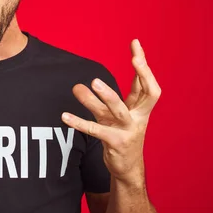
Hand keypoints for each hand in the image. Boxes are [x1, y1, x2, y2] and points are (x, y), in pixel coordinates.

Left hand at [61, 39, 160, 184]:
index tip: (135, 44)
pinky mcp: (115, 143)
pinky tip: (64, 116)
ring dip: (104, 96)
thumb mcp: (118, 115)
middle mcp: (139, 117)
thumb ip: (106, 98)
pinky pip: (96, 130)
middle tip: (134, 59)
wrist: (128, 169)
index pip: (146, 82)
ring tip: (86, 84)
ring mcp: (129, 131)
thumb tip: (85, 82)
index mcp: (141, 109)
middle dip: (142, 75)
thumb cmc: (122, 136)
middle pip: (147, 94)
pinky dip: (79, 122)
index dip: (143, 65)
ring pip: (117, 110)